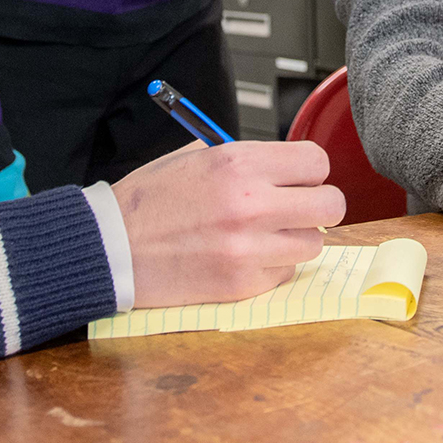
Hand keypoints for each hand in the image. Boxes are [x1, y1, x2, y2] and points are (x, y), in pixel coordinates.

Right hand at [112, 140, 346, 308]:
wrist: (111, 249)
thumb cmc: (148, 203)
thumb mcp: (193, 158)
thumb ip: (244, 161)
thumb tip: (284, 168)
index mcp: (237, 163)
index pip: (316, 162)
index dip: (309, 172)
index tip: (297, 179)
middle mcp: (250, 203)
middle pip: (332, 204)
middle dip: (317, 205)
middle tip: (295, 209)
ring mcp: (249, 248)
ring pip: (313, 243)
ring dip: (294, 239)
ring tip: (262, 235)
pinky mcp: (243, 284)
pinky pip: (285, 272)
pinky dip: (271, 266)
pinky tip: (241, 258)